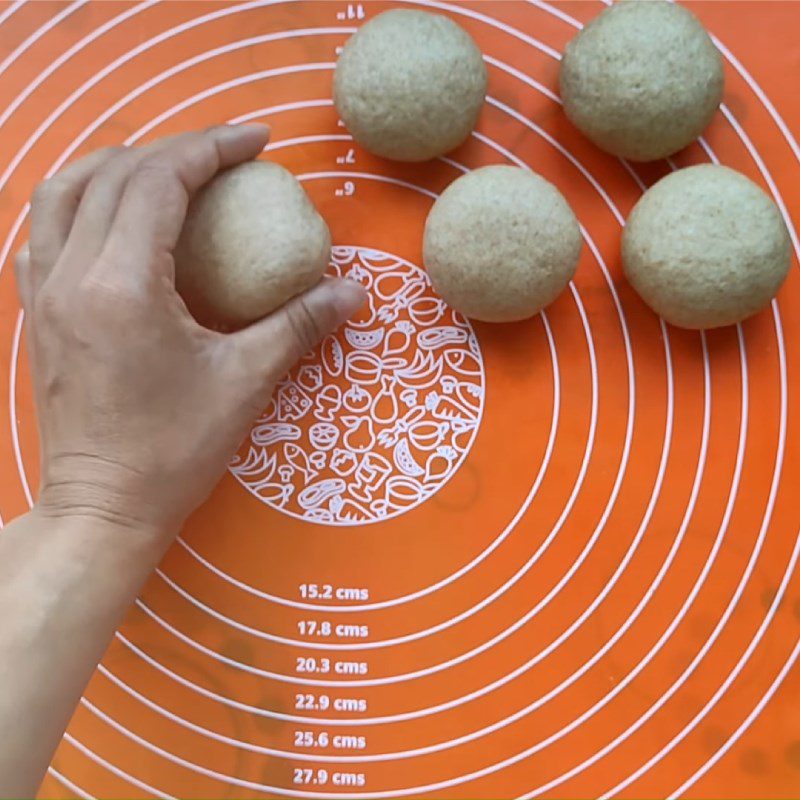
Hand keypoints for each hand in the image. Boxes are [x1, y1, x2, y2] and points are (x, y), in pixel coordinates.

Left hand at [14, 125, 364, 537]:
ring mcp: (45, 292)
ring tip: (167, 167)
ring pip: (63, 191)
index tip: (257, 140)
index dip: (212, 147)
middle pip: (112, 173)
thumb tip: (353, 292)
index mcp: (123, 285)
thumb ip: (298, 326)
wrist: (102, 507)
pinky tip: (112, 214)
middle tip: (224, 156)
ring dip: (117, 164)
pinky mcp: (38, 313)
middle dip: (173, 149)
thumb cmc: (173, 451)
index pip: (159, 181)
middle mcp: (71, 275)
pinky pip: (44, 229)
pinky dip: (80, 200)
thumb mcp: (245, 384)